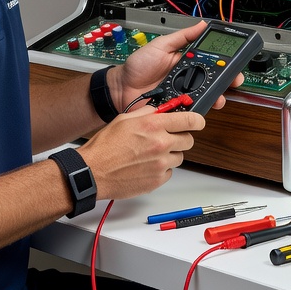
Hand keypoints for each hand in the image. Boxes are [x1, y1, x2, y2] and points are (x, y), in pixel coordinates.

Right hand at [78, 105, 204, 198]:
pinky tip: (146, 165)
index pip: (190, 120)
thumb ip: (147, 112)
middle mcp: (161, 144)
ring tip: (151, 154)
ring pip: (180, 157)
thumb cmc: (105, 147)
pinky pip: (170, 172)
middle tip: (167, 138)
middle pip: (189, 140)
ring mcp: (160, 163)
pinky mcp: (157, 180)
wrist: (93, 172)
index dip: (197, 120)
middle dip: (181, 137)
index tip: (197, 121)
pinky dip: (162, 169)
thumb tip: (161, 109)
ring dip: (170, 154)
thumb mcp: (124, 119)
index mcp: (153, 125)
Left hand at [107, 22, 242, 112]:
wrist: (120, 88)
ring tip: (219, 97)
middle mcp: (187, 80)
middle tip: (233, 81)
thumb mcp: (161, 45)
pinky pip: (190, 111)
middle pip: (213, 82)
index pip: (211, 63)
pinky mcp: (176, 110)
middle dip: (226, 82)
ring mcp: (182, 96)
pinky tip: (201, 108)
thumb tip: (201, 25)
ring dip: (215, 98)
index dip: (225, 64)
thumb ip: (182, 37)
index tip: (235, 64)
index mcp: (187, 63)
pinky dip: (197, 111)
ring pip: (205, 98)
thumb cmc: (138, 66)